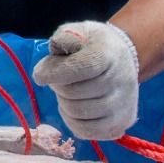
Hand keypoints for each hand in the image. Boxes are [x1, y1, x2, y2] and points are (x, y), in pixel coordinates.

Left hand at [32, 21, 139, 140]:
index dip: (55, 73)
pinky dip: (73, 121)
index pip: (81, 67)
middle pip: (74, 93)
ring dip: (64, 104)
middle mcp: (121, 80)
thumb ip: (63, 39)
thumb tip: (51, 61)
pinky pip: (86, 131)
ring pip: (77, 114)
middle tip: (60, 80)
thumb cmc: (93, 44)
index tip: (40, 75)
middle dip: (58, 87)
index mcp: (108, 53)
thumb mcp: (78, 31)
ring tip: (69, 92)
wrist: (122, 59)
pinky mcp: (121, 122)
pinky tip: (74, 108)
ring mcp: (123, 104)